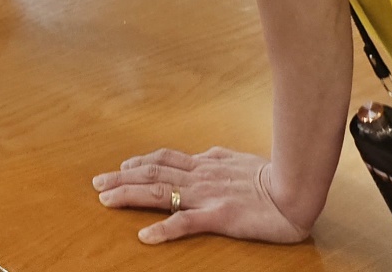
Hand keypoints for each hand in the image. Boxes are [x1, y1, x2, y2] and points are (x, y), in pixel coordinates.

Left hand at [92, 148, 309, 244]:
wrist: (294, 188)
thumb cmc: (272, 175)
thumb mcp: (238, 160)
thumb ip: (218, 159)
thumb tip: (205, 155)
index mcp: (205, 163)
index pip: (164, 158)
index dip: (140, 162)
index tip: (122, 165)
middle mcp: (199, 175)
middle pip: (152, 171)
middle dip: (121, 177)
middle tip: (97, 182)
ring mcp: (206, 194)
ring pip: (159, 190)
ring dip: (129, 194)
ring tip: (105, 199)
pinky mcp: (218, 215)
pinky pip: (184, 222)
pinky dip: (162, 228)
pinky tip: (144, 236)